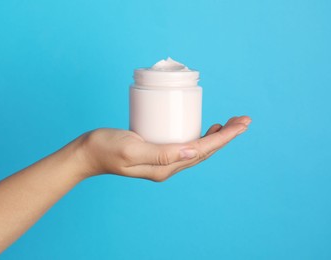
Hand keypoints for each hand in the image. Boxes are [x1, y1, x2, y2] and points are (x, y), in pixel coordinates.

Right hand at [78, 116, 250, 181]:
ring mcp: (163, 161)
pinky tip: (204, 129)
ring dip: (216, 137)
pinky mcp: (157, 152)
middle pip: (204, 151)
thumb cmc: (105, 147)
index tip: (242, 124)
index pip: (202, 151)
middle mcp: (168, 167)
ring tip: (230, 124)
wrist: (87, 153)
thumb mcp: (132, 149)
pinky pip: (185, 146)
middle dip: (226, 136)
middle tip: (244, 120)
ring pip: (197, 149)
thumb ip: (162, 154)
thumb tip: (194, 150)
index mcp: (165, 168)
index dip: (224, 137)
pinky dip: (199, 137)